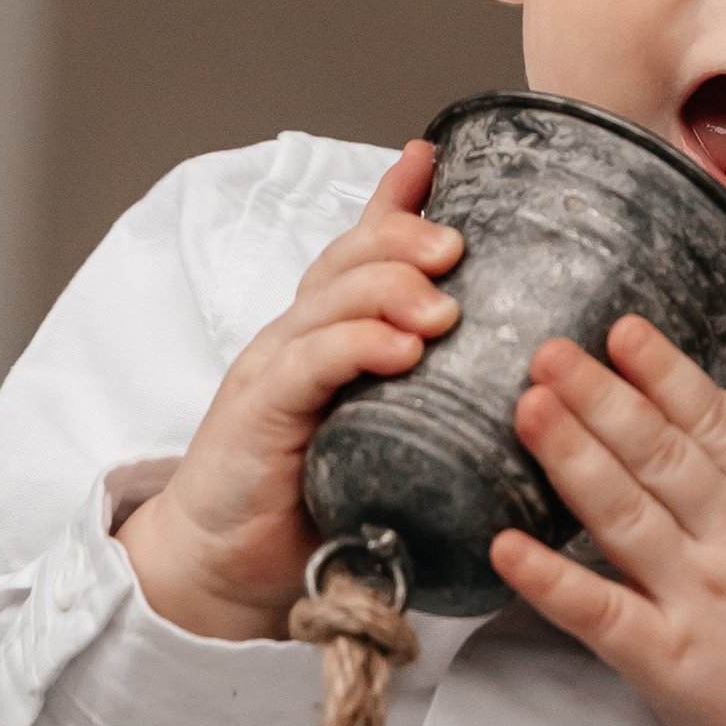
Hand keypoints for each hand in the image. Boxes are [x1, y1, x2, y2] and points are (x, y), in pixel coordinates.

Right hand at [119, 142, 460, 640]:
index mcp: (327, 334)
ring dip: (390, 289)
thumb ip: (421, 398)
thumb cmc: (308, 503)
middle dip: (404, 237)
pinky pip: (309, 364)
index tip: (433, 158)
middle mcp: (297, 337)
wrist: (223, 567)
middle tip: (459, 245)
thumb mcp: (378, 434)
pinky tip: (399, 348)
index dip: (394, 201)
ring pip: (331, 300)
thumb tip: (502, 385)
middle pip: (348, 258)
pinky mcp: (259, 413)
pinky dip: (356, 346)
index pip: (359, 249)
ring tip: (442, 302)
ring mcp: (274, 370)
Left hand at [492, 319, 725, 725]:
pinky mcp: (666, 660)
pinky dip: (550, 580)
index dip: (664, 373)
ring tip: (529, 409)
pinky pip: (599, 612)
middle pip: (660, 455)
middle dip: (601, 398)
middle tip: (550, 353)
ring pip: (626, 515)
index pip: (713, 421)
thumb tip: (680, 412)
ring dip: (573, 457)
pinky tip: (507, 547)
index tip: (621, 329)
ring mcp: (699, 599)